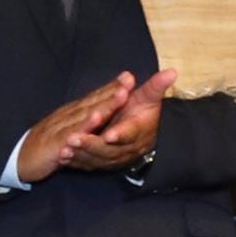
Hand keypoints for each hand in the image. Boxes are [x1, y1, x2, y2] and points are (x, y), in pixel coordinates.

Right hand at [14, 77, 134, 183]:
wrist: (21, 158)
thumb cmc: (48, 143)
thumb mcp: (69, 130)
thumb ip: (85, 121)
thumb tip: (102, 111)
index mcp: (73, 113)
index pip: (94, 97)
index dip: (112, 87)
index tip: (129, 76)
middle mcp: (68, 116)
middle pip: (93, 101)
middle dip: (112, 90)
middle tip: (130, 80)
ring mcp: (61, 128)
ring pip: (85, 114)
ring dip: (104, 104)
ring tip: (121, 95)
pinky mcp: (55, 143)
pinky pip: (72, 134)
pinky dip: (84, 127)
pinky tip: (96, 121)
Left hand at [57, 66, 176, 174]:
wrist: (142, 134)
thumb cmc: (142, 111)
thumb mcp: (149, 97)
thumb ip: (157, 86)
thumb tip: (172, 71)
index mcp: (137, 131)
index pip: (130, 133)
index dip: (120, 134)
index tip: (108, 134)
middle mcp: (126, 148)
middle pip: (109, 150)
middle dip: (91, 145)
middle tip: (73, 138)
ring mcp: (114, 158)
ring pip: (97, 159)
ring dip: (80, 155)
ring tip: (65, 149)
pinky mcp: (103, 163)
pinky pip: (89, 165)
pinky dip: (76, 162)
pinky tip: (62, 157)